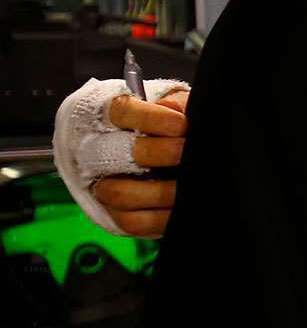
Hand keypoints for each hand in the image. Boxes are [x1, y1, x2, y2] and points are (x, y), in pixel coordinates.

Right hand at [94, 87, 188, 236]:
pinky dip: (160, 218)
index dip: (150, 118)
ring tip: (189, 185)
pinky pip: (131, 222)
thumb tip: (183, 113)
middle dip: (157, 154)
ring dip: (160, 191)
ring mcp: (102, 185)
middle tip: (185, 153)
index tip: (180, 125)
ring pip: (119, 192)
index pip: (120, 111)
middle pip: (114, 153)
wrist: (173, 157)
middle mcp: (97, 151)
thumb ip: (180, 105)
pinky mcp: (114, 214)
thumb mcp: (176, 109)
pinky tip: (181, 208)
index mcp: (110, 119)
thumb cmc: (171, 127)